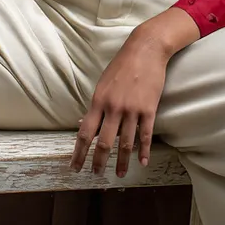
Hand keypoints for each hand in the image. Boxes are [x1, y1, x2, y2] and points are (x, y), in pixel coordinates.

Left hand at [70, 30, 169, 177]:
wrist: (145, 49)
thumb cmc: (122, 66)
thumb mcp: (102, 83)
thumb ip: (95, 105)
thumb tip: (84, 123)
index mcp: (98, 101)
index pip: (85, 133)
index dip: (79, 153)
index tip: (75, 167)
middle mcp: (113, 107)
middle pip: (104, 142)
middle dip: (99, 162)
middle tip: (96, 175)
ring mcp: (132, 109)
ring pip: (125, 142)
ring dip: (122, 161)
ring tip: (119, 174)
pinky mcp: (149, 109)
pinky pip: (146, 135)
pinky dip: (143, 150)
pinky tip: (142, 162)